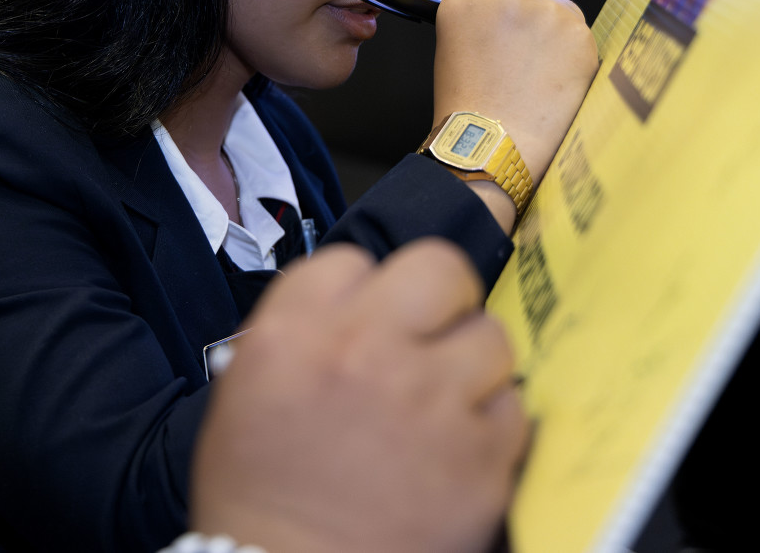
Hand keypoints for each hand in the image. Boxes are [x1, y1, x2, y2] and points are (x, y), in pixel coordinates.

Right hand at [190, 241, 528, 552]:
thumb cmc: (261, 498)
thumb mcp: (246, 391)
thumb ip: (301, 331)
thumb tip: (355, 302)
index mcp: (296, 332)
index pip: (354, 260)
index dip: (367, 290)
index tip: (373, 316)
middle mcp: (365, 352)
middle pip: (439, 268)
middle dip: (443, 296)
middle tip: (435, 331)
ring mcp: (429, 402)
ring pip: (491, 336)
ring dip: (473, 364)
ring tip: (448, 401)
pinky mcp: (480, 458)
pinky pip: (514, 407)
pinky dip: (493, 426)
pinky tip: (460, 448)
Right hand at [433, 0, 598, 213]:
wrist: (490, 144)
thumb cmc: (467, 105)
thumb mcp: (455, 43)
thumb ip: (485, 14)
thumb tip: (514, 11)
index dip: (505, 1)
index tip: (504, 27)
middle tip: (537, 24)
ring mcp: (548, 11)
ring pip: (565, 8)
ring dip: (557, 34)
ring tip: (536, 77)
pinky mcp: (580, 36)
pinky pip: (582, 39)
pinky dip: (573, 60)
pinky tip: (553, 86)